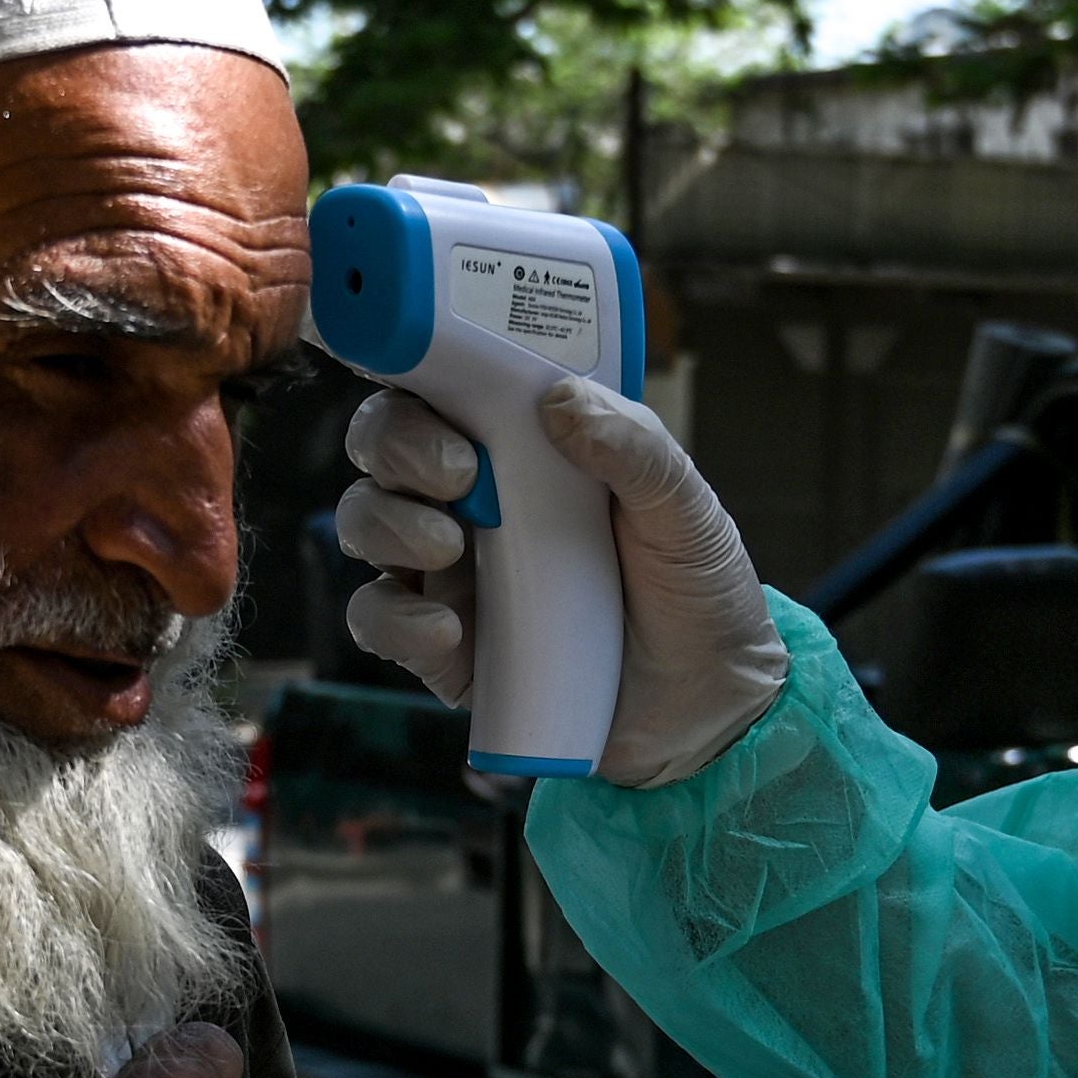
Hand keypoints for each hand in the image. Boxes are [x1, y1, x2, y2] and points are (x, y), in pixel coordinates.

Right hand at [336, 376, 789, 788]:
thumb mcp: (685, 508)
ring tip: (446, 548)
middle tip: (457, 473)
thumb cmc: (695, 590)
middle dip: (398, 447)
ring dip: (387, 524)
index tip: (443, 388)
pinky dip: (394, 621)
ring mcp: (451, 576)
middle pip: (384, 449)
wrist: (709, 704)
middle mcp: (472, 503)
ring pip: (368, 525)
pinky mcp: (444, 650)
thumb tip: (560, 400)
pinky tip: (446, 630)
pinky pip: (378, 622)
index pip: (443, 390)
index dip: (416, 373)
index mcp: (524, 451)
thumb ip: (634, 447)